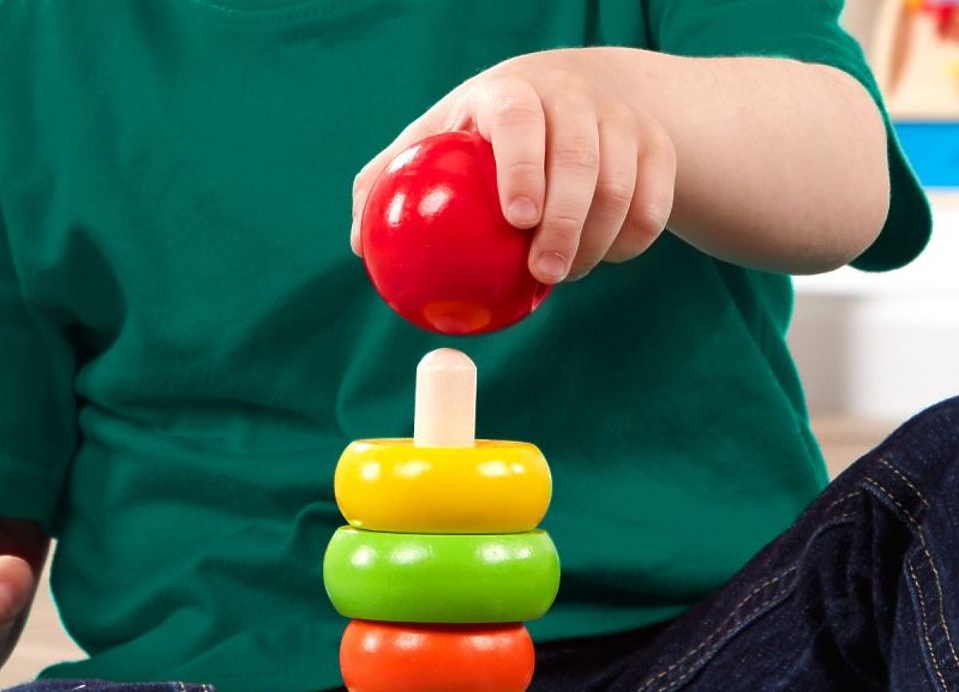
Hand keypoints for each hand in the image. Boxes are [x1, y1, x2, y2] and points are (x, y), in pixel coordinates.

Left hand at [350, 49, 676, 283]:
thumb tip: (359, 245)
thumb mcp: (431, 146)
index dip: (521, 163)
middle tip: (544, 272)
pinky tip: (606, 257)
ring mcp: (619, 117)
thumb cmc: (478, 138)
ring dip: (598, 239)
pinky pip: (656, 200)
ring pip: (623, 183)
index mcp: (510, 92)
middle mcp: (570, 95)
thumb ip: (389, 187)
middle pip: (580, 156)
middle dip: (568, 221)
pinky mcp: (656, 145)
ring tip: (565, 274)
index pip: (518, 117)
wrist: (566, 99)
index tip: (518, 217)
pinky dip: (634, 237)